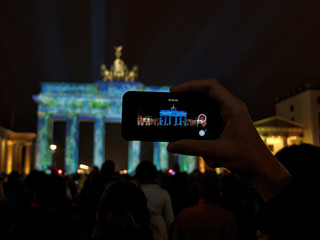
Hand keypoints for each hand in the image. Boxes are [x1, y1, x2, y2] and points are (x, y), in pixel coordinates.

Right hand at [167, 78, 291, 200]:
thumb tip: (172, 145)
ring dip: (197, 129)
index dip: (190, 85)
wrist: (261, 171)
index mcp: (233, 107)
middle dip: (189, 103)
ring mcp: (226, 119)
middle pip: (204, 97)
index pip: (210, 86)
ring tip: (197, 140)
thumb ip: (193, 148)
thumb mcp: (218, 151)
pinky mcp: (223, 129)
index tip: (174, 91)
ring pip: (204, 115)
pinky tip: (210, 157)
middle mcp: (230, 110)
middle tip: (174, 106)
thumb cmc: (249, 157)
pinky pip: (206, 129)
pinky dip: (203, 142)